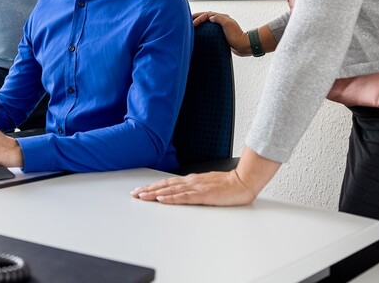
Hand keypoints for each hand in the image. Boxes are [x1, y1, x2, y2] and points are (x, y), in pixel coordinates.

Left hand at [130, 170, 256, 205]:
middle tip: (135, 194)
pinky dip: (172, 198)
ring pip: (171, 190)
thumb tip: (182, 193)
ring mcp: (196, 188)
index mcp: (191, 180)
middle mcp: (191, 182)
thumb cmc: (228, 185)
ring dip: (155, 193)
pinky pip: (184, 197)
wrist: (243, 181)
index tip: (141, 190)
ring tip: (142, 196)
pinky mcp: (203, 195)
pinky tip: (162, 199)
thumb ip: (194, 188)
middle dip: (149, 190)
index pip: (167, 183)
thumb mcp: (207, 186)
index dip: (153, 186)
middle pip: (165, 186)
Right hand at [191, 11, 249, 55]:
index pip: (207, 15)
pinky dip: (204, 28)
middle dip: (197, 16)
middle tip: (189, 18)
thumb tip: (211, 17)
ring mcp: (221, 27)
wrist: (243, 46)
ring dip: (200, 21)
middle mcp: (221, 21)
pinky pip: (210, 29)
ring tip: (192, 24)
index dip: (199, 18)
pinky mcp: (221, 34)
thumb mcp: (228, 25)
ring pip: (208, 22)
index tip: (193, 24)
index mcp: (222, 17)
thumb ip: (219, 18)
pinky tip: (200, 33)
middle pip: (206, 16)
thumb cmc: (237, 36)